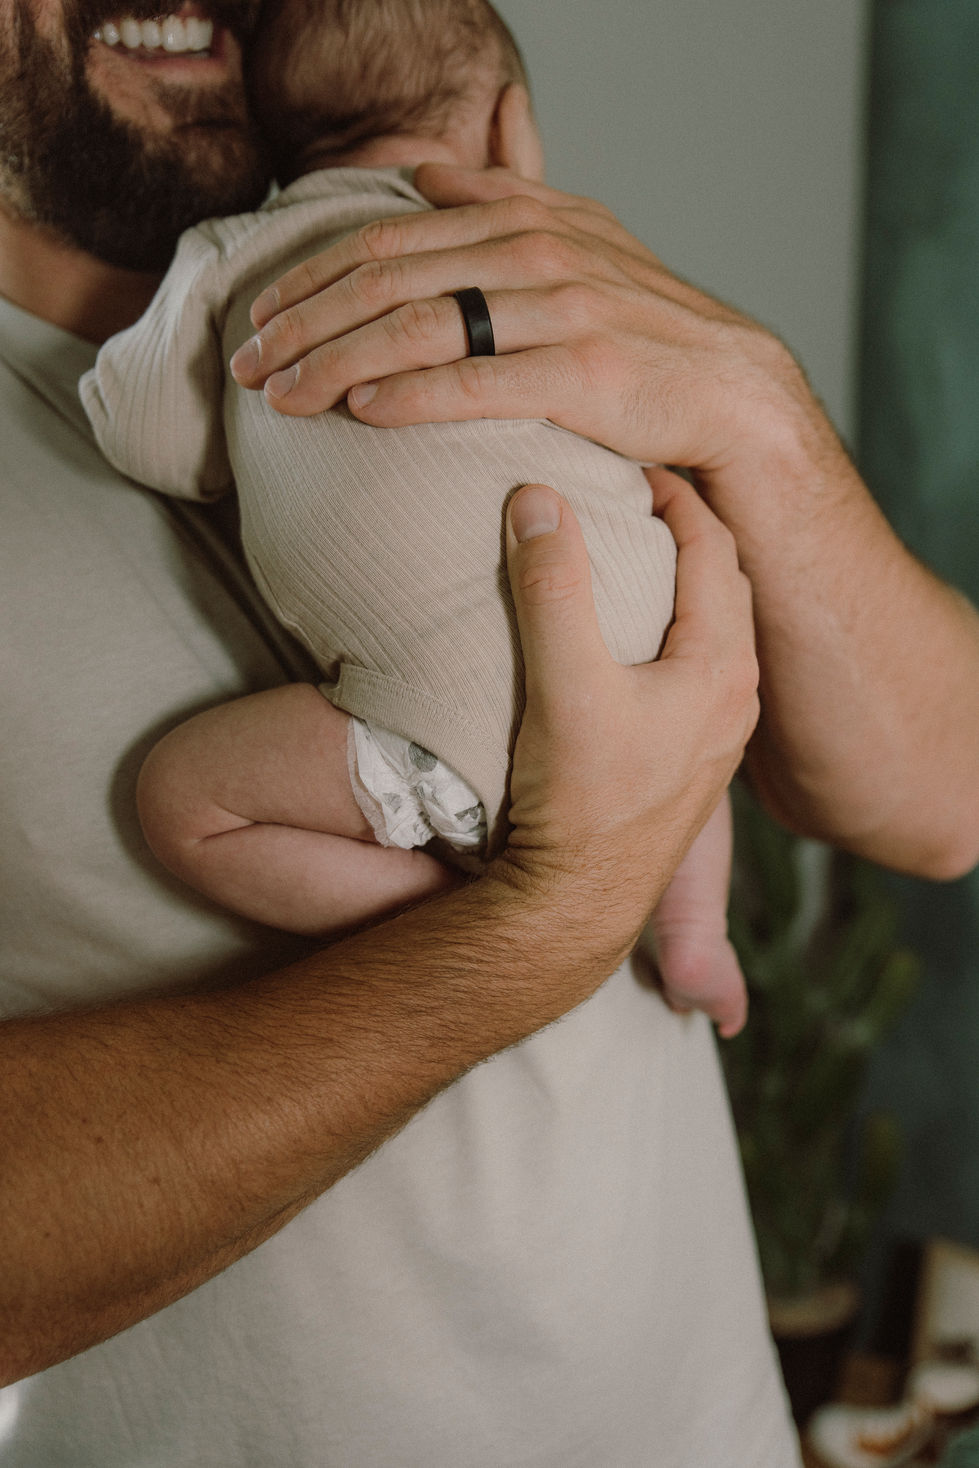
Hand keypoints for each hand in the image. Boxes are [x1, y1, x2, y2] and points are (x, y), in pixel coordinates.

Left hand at [230, 165, 830, 524]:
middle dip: (305, 322)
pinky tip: (361, 411)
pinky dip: (412, 394)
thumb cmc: (644, 328)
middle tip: (248, 364)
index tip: (262, 315)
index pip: (391, 237)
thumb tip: (426, 170)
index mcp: (522, 219)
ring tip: (282, 396)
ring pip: (421, 327)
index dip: (314, 274)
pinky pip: (479, 381)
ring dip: (337, 362)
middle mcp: (535, 251)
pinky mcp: (583, 372)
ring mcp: (561, 309)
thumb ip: (502, 199)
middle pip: (389, 279)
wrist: (731, 388)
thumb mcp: (578, 241)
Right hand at [494, 474, 758, 957]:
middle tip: (630, 492)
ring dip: (679, 580)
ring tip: (629, 550)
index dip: (673, 492)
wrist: (575, 907)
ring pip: (712, 626)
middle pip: (722, 581)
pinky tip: (629, 634)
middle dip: (684, 528)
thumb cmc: (579, 803)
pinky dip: (669, 626)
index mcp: (720, 668)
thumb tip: (537, 499)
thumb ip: (553, 589)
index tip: (629, 461)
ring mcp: (715, 732)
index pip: (713, 546)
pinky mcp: (686, 760)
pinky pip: (693, 665)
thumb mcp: (564, 685)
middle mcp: (734, 696)